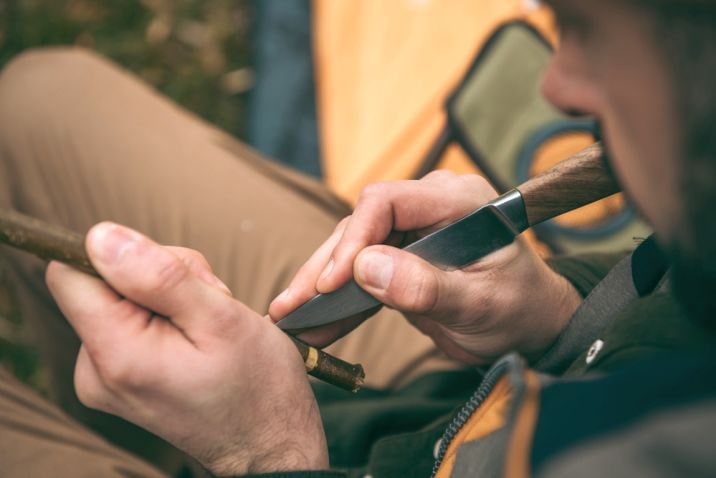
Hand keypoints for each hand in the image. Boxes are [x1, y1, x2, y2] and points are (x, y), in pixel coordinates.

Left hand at [46, 222, 327, 474]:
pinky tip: (198, 338)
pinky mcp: (119, 379)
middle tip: (208, 307)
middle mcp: (96, 371)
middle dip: (160, 277)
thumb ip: (159, 275)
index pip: (73, 272)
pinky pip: (130, 322)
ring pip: (122, 297)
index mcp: (116, 355)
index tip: (171, 276)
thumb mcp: (221, 318)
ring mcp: (105, 378)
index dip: (122, 256)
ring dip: (169, 296)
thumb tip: (99, 236)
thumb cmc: (259, 387)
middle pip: (104, 281)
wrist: (271, 444)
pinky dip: (166, 318)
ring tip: (208, 327)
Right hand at [269, 171, 581, 363]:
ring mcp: (415, 227)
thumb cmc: (518, 310)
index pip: (386, 201)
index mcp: (458, 200)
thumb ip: (426, 287)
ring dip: (322, 283)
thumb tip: (364, 268)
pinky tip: (313, 321)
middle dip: (325, 266)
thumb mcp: (479, 305)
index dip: (353, 239)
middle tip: (291, 305)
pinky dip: (340, 297)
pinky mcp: (403, 252)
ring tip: (290, 316)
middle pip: (361, 223)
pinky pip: (363, 269)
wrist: (530, 323)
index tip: (333, 282)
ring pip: (354, 246)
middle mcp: (431, 204)